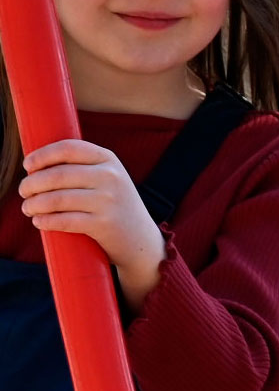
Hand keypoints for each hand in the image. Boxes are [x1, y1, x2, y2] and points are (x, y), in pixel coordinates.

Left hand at [20, 139, 165, 307]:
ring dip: (34, 204)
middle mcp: (111, 177)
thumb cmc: (114, 207)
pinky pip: (64, 220)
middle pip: (58, 175)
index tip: (28, 166)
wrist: (142, 241)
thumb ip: (82, 167)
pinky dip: (46, 221)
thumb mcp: (108, 180)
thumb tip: (37, 163)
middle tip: (23, 191)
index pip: (68, 148)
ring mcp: (108, 201)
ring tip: (27, 208)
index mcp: (109, 160)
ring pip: (57, 199)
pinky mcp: (103, 224)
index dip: (42, 156)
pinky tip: (39, 221)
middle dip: (32, 183)